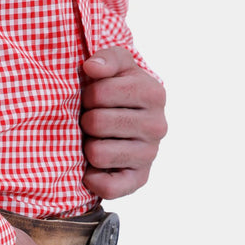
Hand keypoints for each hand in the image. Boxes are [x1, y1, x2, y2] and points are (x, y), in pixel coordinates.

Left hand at [81, 46, 166, 197]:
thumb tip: (92, 68)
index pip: (100, 93)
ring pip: (97, 154)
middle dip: (86, 121)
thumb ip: (107, 58)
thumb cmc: (117, 91)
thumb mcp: (117, 66)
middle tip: (94, 121)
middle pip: (96, 123)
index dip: (88, 94)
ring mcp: (150, 155)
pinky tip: (94, 167)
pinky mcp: (139, 180)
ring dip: (87, 147)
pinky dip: (93, 179)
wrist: (129, 122)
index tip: (94, 97)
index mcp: (153, 93)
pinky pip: (108, 187)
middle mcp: (158, 125)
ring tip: (97, 139)